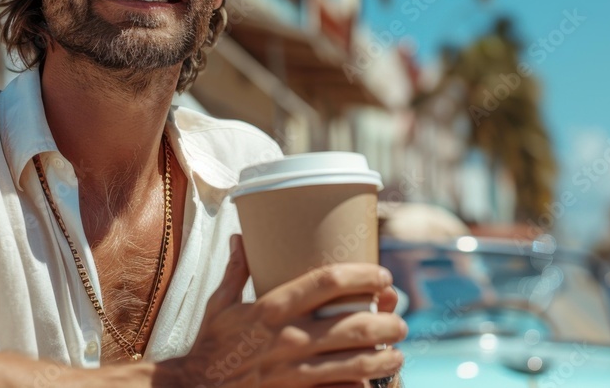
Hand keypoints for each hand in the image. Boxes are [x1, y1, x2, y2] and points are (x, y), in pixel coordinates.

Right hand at [159, 235, 406, 386]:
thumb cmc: (210, 346)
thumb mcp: (220, 304)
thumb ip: (237, 270)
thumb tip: (240, 236)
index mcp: (272, 308)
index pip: (328, 281)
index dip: (363, 275)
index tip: (383, 275)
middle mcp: (288, 338)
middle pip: (355, 326)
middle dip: (387, 322)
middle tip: (399, 321)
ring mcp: (294, 372)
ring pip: (356, 363)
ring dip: (385, 357)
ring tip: (397, 353)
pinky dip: (360, 387)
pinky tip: (370, 382)